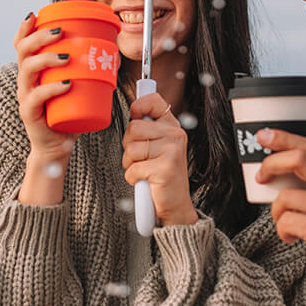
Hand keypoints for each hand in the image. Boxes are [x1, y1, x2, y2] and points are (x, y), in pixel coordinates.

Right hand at [14, 12, 77, 204]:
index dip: (25, 28)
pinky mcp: (30, 114)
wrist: (57, 147)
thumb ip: (86, 69)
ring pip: (27, 70)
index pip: (21, 45)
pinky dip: (51, 89)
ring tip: (66, 56)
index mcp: (32, 71)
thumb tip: (112, 50)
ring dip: (46, 58)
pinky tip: (65, 84)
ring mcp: (26, 97)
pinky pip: (36, 98)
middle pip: (23, 51)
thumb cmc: (67, 114)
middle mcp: (25, 81)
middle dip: (39, 37)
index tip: (35, 15)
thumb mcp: (74, 86)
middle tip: (60, 32)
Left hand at [121, 93, 197, 225]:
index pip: (153, 100)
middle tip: (142, 157)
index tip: (136, 117)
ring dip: (130, 164)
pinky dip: (133, 178)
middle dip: (129, 145)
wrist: (176, 205)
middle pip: (133, 127)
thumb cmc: (162, 175)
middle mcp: (175, 135)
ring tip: (145, 170)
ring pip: (130, 149)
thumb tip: (133, 110)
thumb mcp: (158, 146)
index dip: (138, 107)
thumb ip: (147, 128)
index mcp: (172, 127)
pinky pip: (132, 168)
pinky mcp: (165, 168)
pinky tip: (147, 181)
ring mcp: (172, 151)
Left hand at [257, 128, 305, 280]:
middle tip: (261, 175)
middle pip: (300, 159)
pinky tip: (292, 236)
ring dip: (277, 210)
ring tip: (287, 220)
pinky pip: (286, 221)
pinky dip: (282, 229)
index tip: (264, 136)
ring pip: (286, 196)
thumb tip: (281, 156)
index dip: (284, 139)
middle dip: (272, 163)